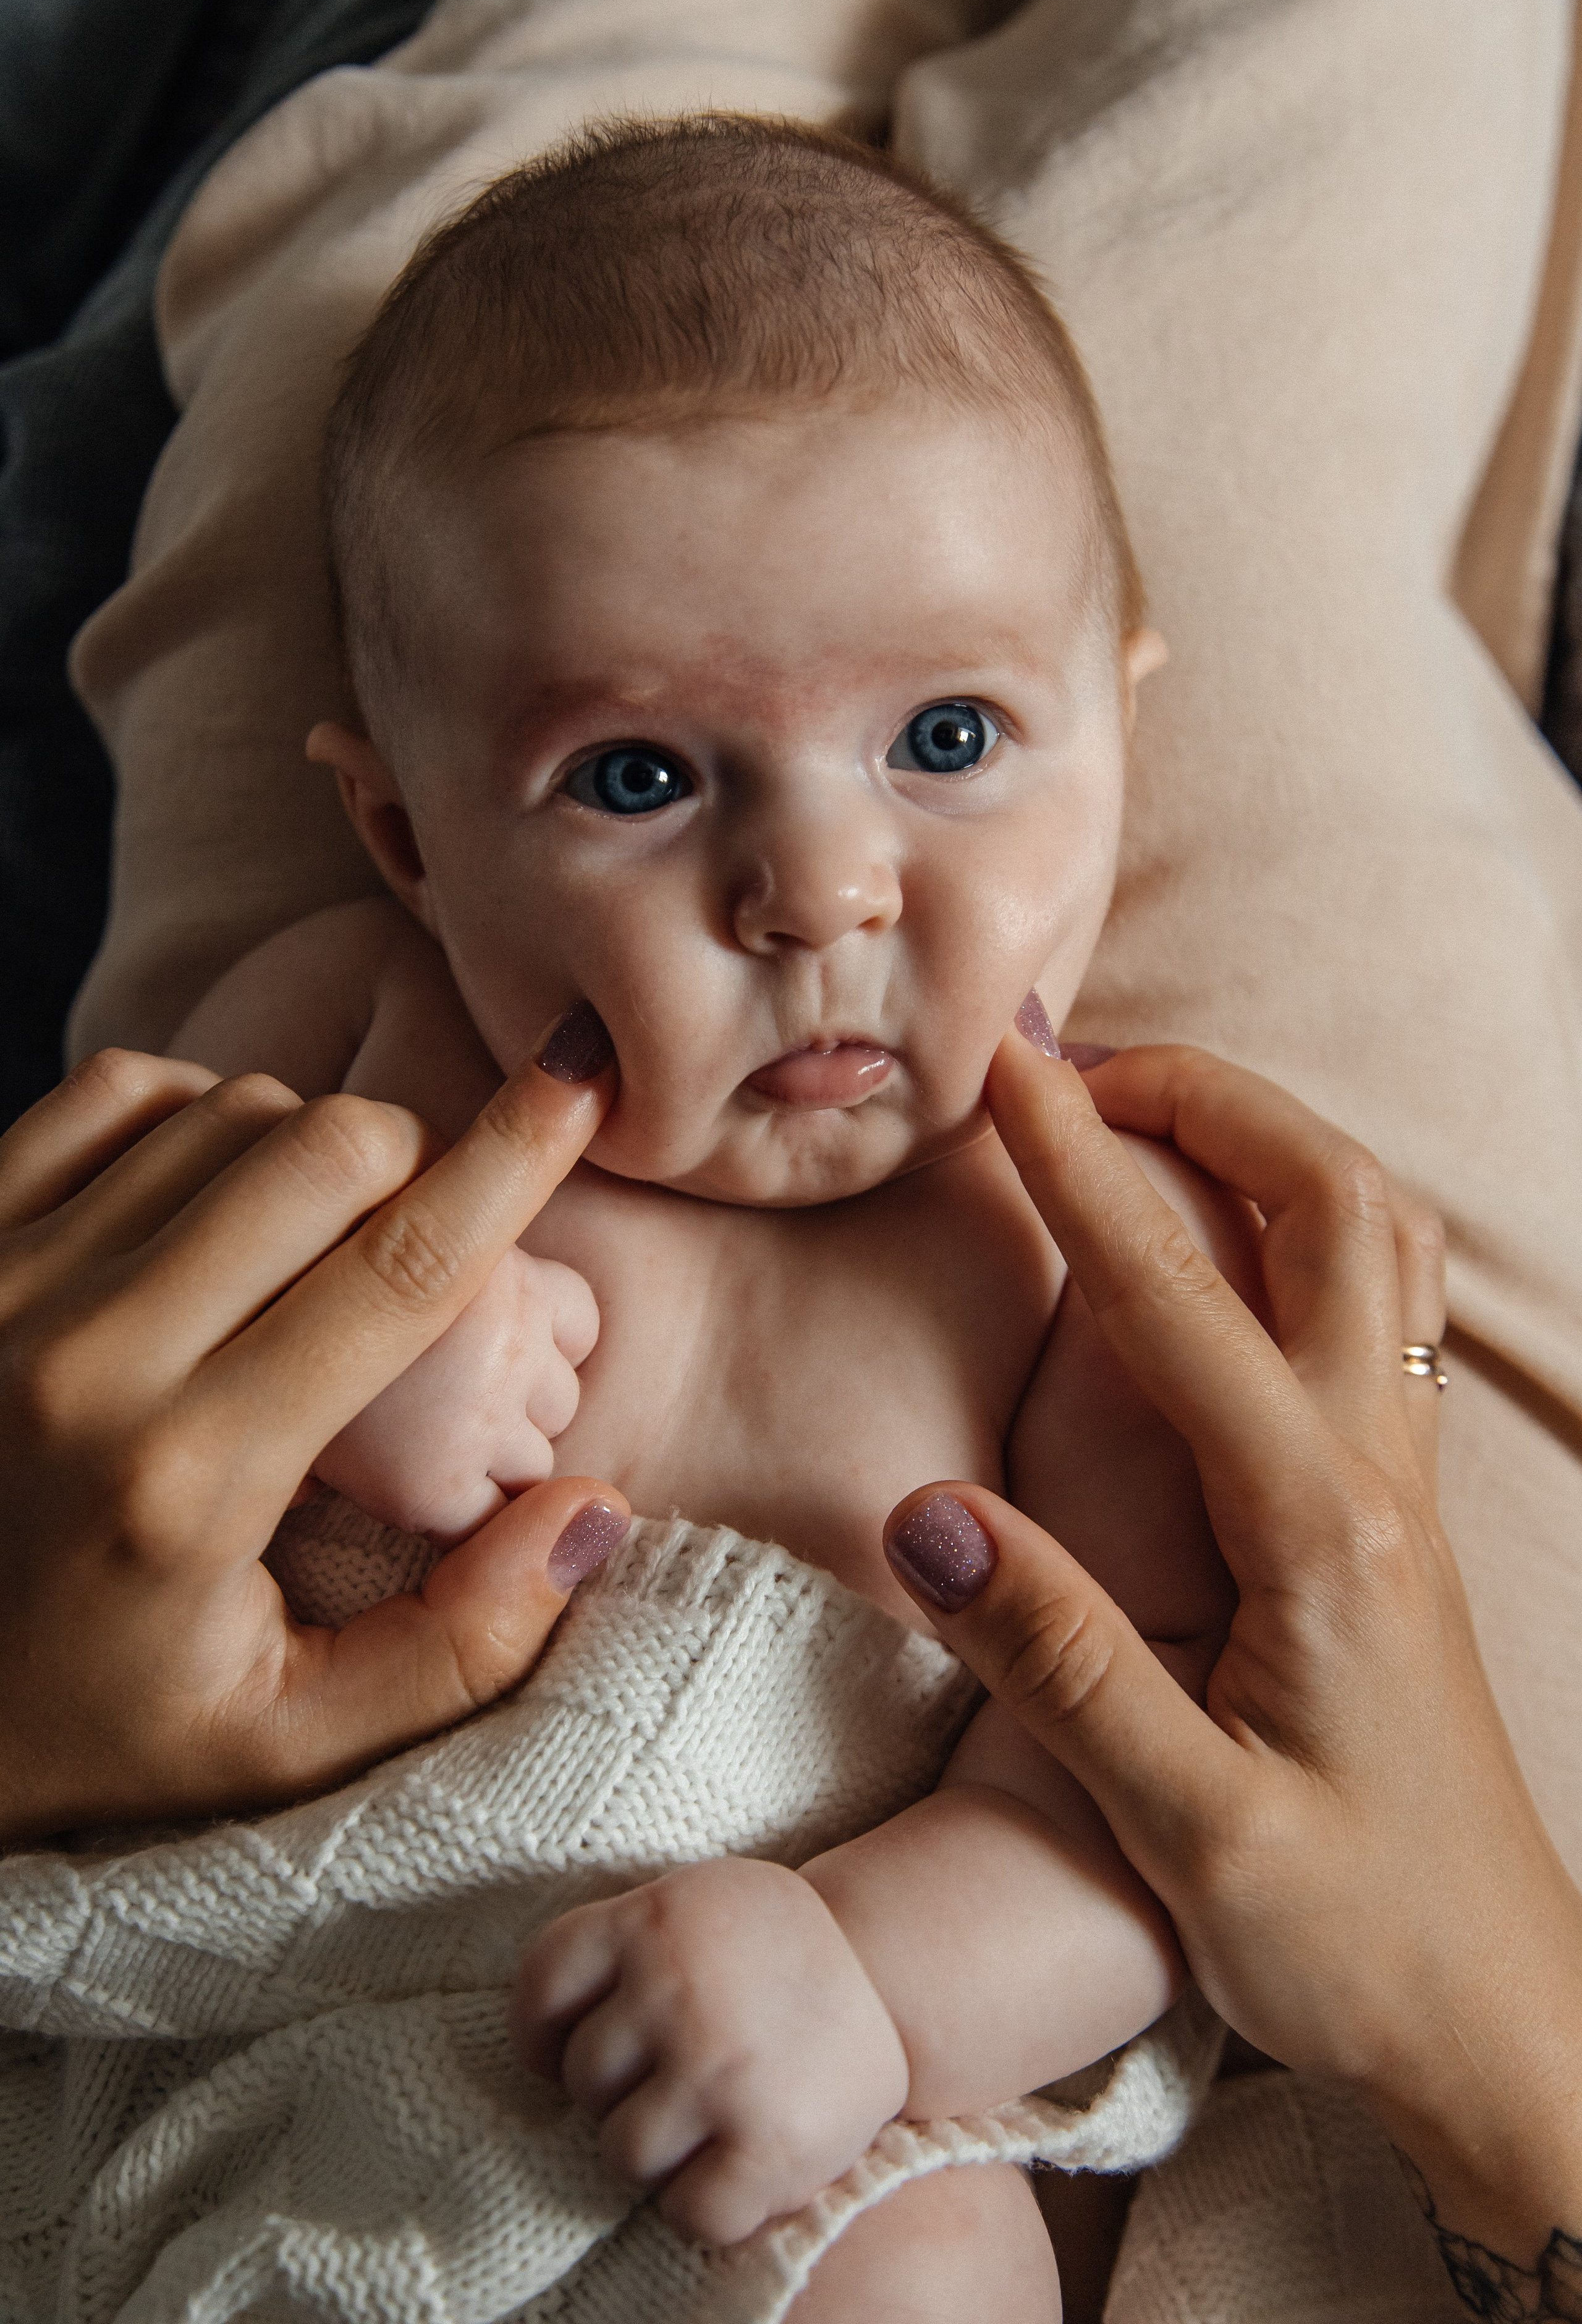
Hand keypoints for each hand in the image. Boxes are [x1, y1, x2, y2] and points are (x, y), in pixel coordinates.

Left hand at [0, 1035, 628, 1844]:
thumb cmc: (100, 1721)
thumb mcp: (289, 1739)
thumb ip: (463, 1643)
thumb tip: (597, 1509)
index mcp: (193, 1480)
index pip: (401, 1270)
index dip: (513, 1159)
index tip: (584, 1078)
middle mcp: (88, 1360)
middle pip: (323, 1150)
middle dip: (418, 1159)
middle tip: (427, 1233)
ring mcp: (3, 1284)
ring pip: (228, 1109)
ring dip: (312, 1146)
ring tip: (323, 1235)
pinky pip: (116, 1093)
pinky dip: (199, 1109)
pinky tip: (221, 1186)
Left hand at [510, 1856, 908, 2243]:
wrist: (892, 1971)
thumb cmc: (773, 1952)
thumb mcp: (695, 1905)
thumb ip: (621, 1948)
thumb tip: (540, 2051)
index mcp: (653, 1916)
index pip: (542, 1985)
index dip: (542, 2032)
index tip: (565, 2049)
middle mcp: (676, 1987)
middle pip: (584, 2078)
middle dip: (623, 2088)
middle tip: (684, 2070)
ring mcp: (718, 2068)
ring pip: (623, 2152)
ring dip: (662, 2148)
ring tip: (714, 2112)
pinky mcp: (766, 2145)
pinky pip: (688, 2212)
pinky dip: (707, 2203)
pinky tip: (741, 2159)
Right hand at [882, 1036, 1581, 2270]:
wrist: (1499, 2022)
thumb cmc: (1357, 1940)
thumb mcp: (1193, 1832)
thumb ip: (1061, 1663)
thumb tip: (928, 1513)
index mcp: (1317, 1530)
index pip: (1179, 1299)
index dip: (1081, 1165)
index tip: (1001, 1063)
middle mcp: (1376, 1477)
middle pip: (1331, 1205)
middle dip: (1206, 1098)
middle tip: (1074, 1064)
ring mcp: (1399, 1489)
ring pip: (1372, 1244)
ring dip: (1265, 1142)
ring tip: (1141, 1117)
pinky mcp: (1392, 1519)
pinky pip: (1369, 1312)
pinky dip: (1293, 1222)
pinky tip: (1217, 1247)